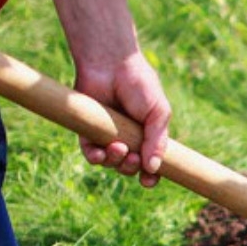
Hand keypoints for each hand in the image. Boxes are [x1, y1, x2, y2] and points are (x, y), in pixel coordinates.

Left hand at [74, 53, 170, 187]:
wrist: (111, 65)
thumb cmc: (139, 85)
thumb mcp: (158, 114)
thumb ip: (157, 141)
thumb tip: (154, 169)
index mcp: (147, 136)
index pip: (150, 164)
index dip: (151, 176)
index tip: (149, 181)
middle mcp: (128, 139)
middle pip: (129, 168)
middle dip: (131, 168)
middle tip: (132, 157)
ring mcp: (107, 136)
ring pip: (110, 163)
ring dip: (115, 162)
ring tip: (117, 148)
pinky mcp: (87, 132)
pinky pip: (90, 154)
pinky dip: (95, 158)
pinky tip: (100, 153)